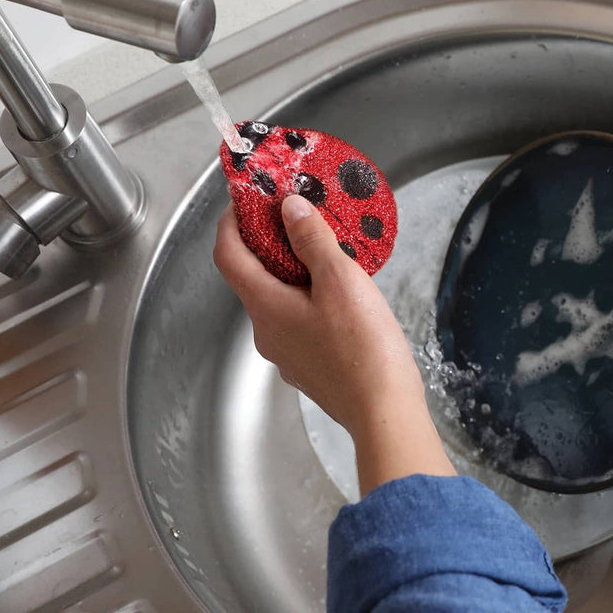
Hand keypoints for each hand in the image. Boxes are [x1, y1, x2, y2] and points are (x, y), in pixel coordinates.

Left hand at [214, 195, 454, 493]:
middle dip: (268, 245)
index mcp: (266, 306)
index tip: (245, 202)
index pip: (228, 255)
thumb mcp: (341, 280)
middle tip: (294, 220)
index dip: (231, 223)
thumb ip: (312, 240)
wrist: (384, 410)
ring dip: (292, 274)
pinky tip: (340, 296)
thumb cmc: (363, 348)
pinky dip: (308, 300)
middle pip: (252, 278)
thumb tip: (289, 209)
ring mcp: (287, 354)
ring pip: (278, 302)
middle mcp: (267, 333)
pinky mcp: (309, 368)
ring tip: (326, 254)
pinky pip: (298, 323)